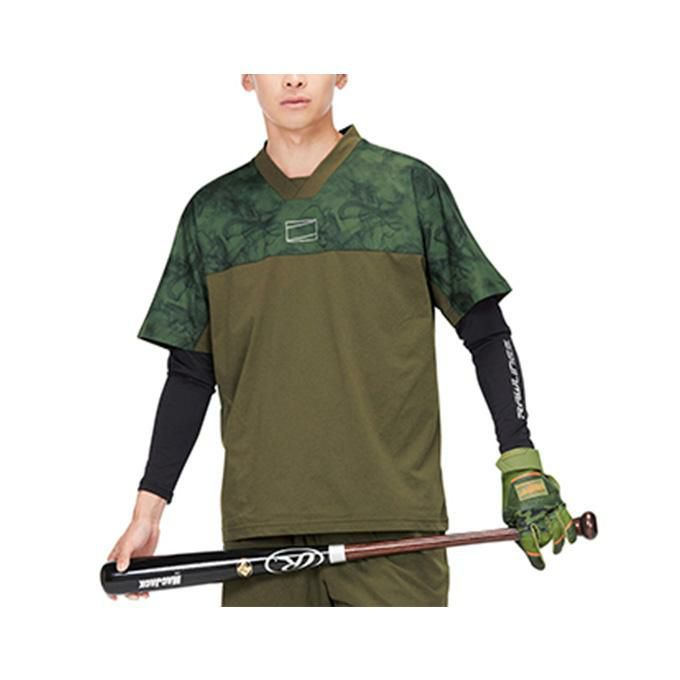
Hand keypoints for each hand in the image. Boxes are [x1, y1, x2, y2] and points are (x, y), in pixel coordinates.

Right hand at [106, 491, 164, 599]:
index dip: (110, 590)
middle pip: (122, 584)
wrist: (150, 523)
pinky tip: (148, 589)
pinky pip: (142, 577)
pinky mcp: (144, 563)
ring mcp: (134, 564)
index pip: (108, 578)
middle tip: (136, 596)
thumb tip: (121, 568)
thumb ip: (124, 555)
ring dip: (137, 591)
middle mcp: (123, 564)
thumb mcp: (128, 543)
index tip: (115, 598)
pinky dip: (144, 584)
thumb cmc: (135, 529)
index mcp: (114, 560)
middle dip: (128, 593)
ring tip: (144, 595)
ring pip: (133, 582)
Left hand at [496, 447, 576, 569]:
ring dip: (559, 543)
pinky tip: (570, 539)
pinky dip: (570, 532)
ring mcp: (549, 508)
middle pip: (546, 538)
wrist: (521, 472)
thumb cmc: (512, 493)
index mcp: (522, 517)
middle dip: (545, 546)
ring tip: (556, 549)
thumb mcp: (508, 513)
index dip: (536, 557)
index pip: (531, 543)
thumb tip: (523, 545)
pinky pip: (567, 520)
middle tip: (545, 549)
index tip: (540, 566)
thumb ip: (516, 530)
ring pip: (560, 532)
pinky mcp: (557, 501)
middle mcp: (537, 514)